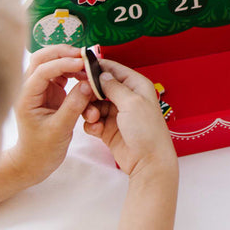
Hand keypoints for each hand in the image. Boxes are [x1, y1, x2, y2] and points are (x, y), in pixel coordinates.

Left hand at [7, 45, 93, 185]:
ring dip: (69, 59)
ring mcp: (39, 88)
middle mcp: (29, 88)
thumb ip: (73, 106)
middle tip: (83, 55)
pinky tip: (85, 74)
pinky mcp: (49, 90)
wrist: (33, 162)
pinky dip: (73, 70)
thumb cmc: (42, 150)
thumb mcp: (59, 130)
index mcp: (25, 97)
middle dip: (62, 52)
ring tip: (87, 65)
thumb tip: (88, 84)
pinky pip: (61, 72)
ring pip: (51, 62)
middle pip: (41, 57)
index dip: (63, 63)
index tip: (82, 63)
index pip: (42, 70)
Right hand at [83, 59, 176, 179]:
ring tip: (93, 118)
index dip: (98, 68)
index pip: (114, 69)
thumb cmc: (146, 130)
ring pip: (94, 104)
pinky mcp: (109, 129)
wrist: (148, 162)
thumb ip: (114, 87)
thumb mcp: (131, 103)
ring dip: (90, 110)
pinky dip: (92, 124)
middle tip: (83, 97)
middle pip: (100, 87)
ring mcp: (117, 114)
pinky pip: (94, 121)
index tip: (81, 69)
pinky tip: (97, 130)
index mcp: (136, 85)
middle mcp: (126, 97)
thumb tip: (102, 74)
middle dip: (90, 93)